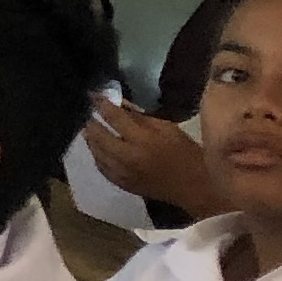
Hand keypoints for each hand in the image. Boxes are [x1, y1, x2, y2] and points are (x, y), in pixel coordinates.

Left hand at [83, 97, 209, 214]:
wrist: (194, 186)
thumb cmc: (185, 152)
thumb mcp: (168, 128)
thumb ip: (141, 117)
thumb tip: (120, 104)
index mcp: (142, 139)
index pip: (114, 118)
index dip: (101, 104)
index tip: (93, 94)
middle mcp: (127, 156)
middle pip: (98, 136)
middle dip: (90, 122)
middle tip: (87, 112)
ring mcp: (122, 172)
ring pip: (96, 153)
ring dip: (91, 139)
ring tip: (89, 128)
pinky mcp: (122, 184)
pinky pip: (101, 168)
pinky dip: (97, 156)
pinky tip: (97, 148)